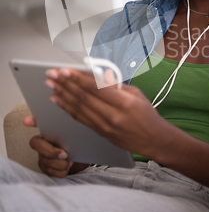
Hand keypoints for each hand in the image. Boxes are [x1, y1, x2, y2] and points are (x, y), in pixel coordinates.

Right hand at [23, 115, 72, 176]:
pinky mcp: (49, 171)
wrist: (81, 158)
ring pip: (47, 164)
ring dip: (60, 164)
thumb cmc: (74, 143)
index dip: (33, 127)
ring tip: (70, 161)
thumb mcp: (71, 132)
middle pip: (40, 151)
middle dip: (52, 153)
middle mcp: (42, 149)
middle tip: (65, 154)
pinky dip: (61, 172)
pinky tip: (68, 168)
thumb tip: (51, 111)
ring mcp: (44, 160)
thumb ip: (63, 121)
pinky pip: (52, 173)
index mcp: (46, 138)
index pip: (36, 135)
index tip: (29, 122)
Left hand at [45, 67, 170, 159]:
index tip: (65, 70)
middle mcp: (113, 115)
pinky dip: (67, 108)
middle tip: (52, 75)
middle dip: (65, 84)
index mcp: (124, 102)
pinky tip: (58, 100)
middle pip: (83, 98)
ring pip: (79, 109)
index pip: (96, 88)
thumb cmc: (147, 115)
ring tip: (51, 85)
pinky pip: (80, 119)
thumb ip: (116, 84)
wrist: (153, 140)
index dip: (78, 79)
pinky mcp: (100, 133)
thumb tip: (98, 73)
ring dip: (62, 95)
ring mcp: (105, 126)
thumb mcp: (136, 94)